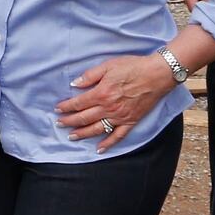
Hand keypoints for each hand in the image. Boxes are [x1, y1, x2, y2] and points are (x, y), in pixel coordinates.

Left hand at [55, 53, 178, 151]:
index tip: (57, 109)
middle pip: (84, 118)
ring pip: (97, 129)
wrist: (157, 75)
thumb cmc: (132, 67)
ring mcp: (120, 117)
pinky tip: (99, 149)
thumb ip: (89, 76)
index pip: (78, 103)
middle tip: (59, 124)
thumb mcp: (107, 66)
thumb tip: (74, 84)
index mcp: (101, 93)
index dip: (66, 107)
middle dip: (69, 121)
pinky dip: (108, 144)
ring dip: (82, 134)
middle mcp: (109, 108)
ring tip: (71, 137)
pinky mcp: (131, 122)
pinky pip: (118, 136)